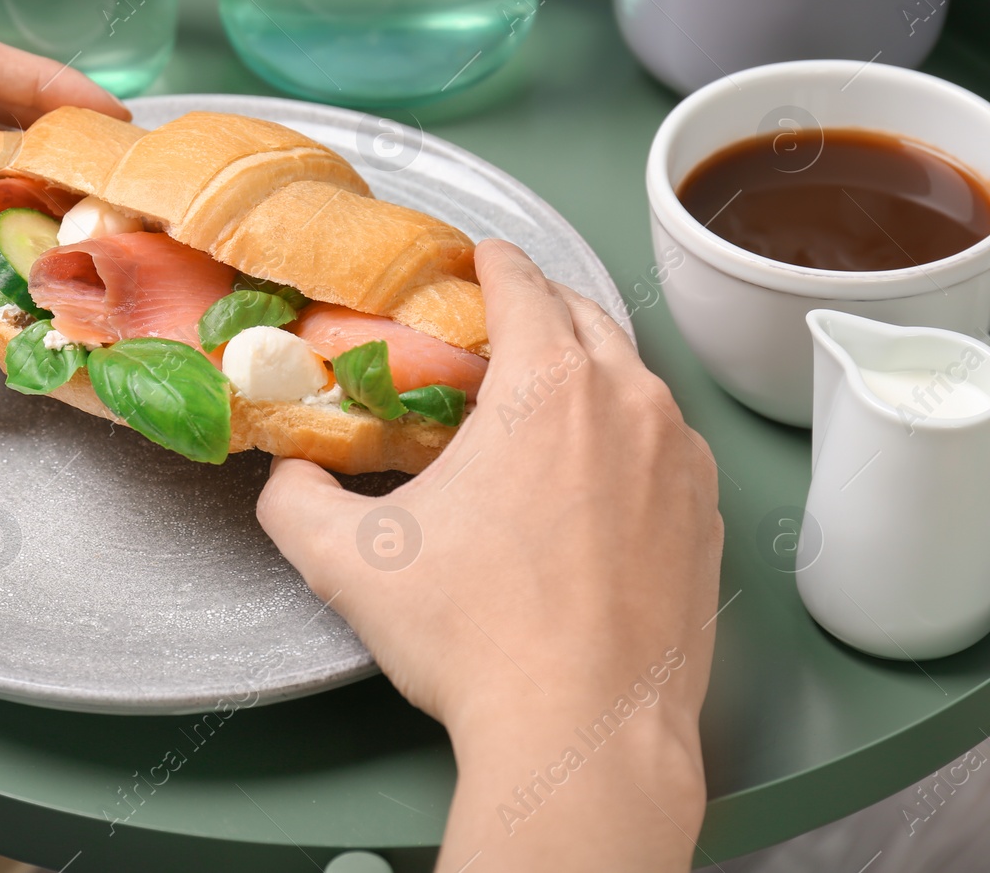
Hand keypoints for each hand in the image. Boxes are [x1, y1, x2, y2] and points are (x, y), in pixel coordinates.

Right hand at [257, 240, 722, 871]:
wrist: (583, 734)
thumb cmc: (475, 637)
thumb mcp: (347, 559)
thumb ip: (295, 497)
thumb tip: (284, 473)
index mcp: (547, 385)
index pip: (524, 282)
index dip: (491, 261)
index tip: (476, 258)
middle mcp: (630, 403)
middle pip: (587, 317)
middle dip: (541, 309)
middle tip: (495, 332)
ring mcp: (681, 461)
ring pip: (634, 380)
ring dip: (588, 373)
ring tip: (540, 407)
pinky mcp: (708, 518)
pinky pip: (666, 446)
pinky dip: (628, 438)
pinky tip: (590, 481)